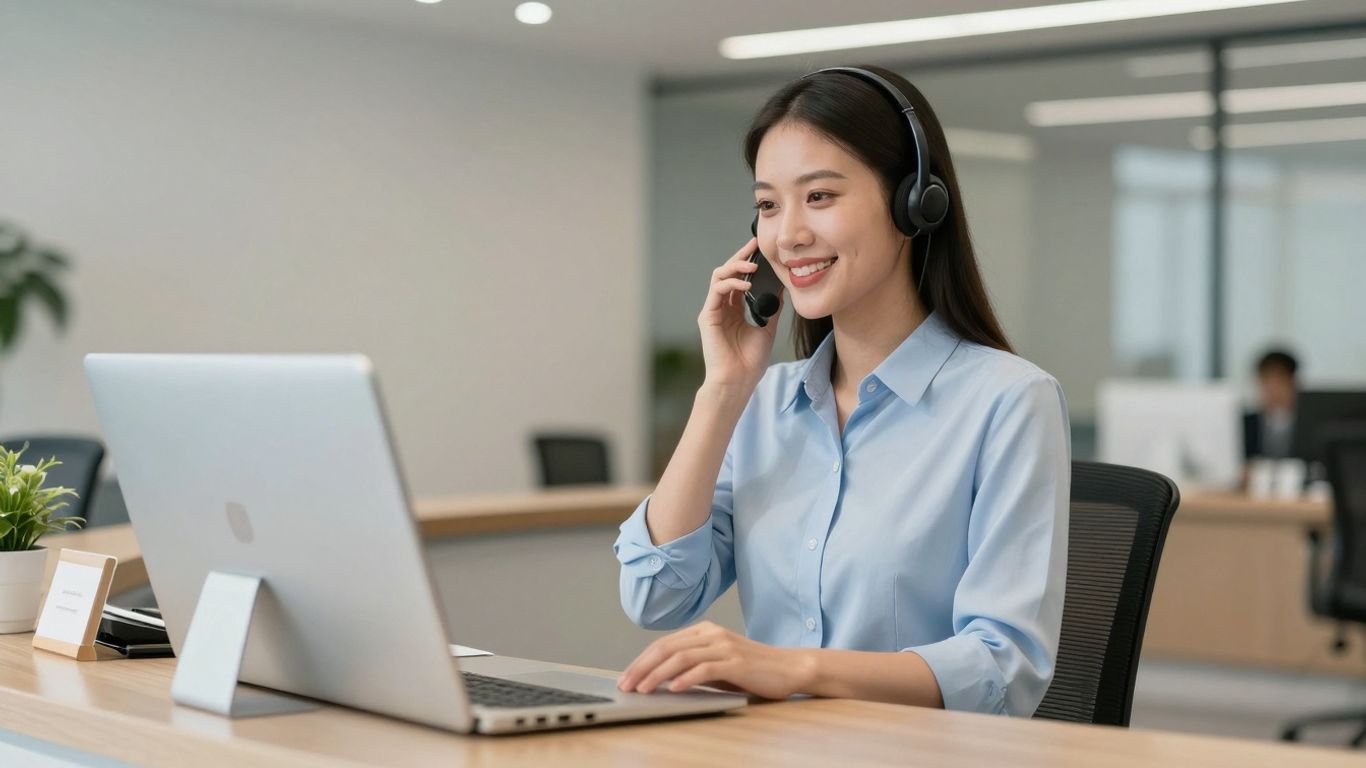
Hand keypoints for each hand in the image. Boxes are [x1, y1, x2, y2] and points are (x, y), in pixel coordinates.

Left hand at [616, 621, 809, 698]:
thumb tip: (660, 680)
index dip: (641, 660)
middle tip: (626, 685)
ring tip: (642, 689)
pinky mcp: (736, 661)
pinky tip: (673, 689)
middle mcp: (712, 634)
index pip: (664, 643)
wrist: (789, 668)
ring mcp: (724, 646)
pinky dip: (686, 678)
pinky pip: (705, 668)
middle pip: (667, 648)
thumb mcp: (717, 665)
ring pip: (681, 657)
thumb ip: (693, 666)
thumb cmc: (752, 670)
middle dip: (642, 667)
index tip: (626, 677)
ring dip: (657, 674)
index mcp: (705, 631)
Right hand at [697, 239, 781, 392]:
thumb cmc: (750, 361)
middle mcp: (722, 307)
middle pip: (728, 272)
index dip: (749, 263)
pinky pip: (717, 290)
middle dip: (741, 257)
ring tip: (753, 265)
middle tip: (755, 245)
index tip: (762, 250)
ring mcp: (714, 310)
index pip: (740, 279)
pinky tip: (747, 284)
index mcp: (735, 310)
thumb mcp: (767, 328)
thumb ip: (771, 307)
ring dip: (736, 267)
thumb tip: (782, 288)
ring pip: (719, 276)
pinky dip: (732, 283)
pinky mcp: (708, 316)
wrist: (738, 381)